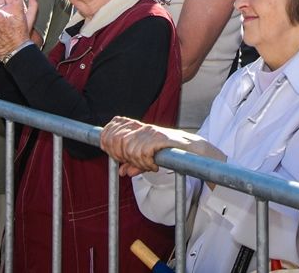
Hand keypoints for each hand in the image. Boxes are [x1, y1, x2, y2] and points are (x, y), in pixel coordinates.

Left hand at [100, 116, 224, 177]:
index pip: (114, 126)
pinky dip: (146, 163)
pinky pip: (143, 152)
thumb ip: (135, 164)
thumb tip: (122, 172)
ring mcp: (151, 132)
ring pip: (130, 149)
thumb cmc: (170, 152)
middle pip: (118, 139)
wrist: (192, 149)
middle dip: (120, 155)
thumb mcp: (148, 158)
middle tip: (131, 164)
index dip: (107, 139)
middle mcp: (143, 127)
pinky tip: (154, 165)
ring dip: (137, 162)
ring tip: (148, 166)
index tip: (111, 153)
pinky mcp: (159, 138)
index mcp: (138, 128)